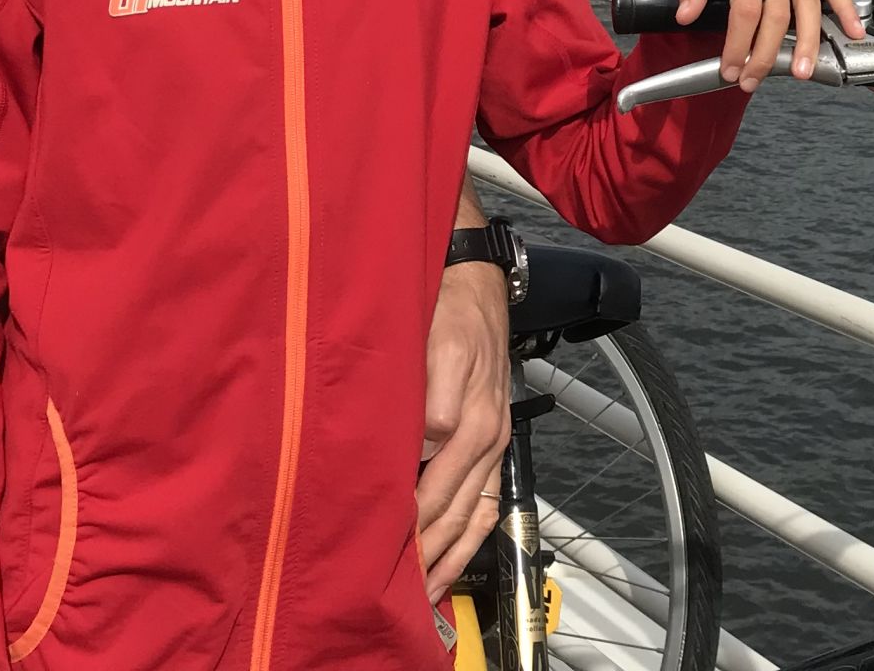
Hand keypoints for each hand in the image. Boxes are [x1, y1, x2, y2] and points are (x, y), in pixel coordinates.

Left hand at [418, 258, 510, 600]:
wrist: (472, 280)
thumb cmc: (448, 309)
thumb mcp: (436, 345)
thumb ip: (434, 399)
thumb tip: (430, 444)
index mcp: (471, 422)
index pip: (433, 494)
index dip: (406, 530)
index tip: (379, 559)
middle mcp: (488, 439)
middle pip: (455, 515)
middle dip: (427, 557)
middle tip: (396, 592)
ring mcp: (494, 443)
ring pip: (474, 517)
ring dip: (451, 558)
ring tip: (426, 594)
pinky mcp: (494, 441)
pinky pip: (488, 503)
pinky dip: (471, 536)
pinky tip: (455, 558)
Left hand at [671, 0, 863, 94]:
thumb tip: (687, 14)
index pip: (745, 7)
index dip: (737, 42)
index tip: (730, 69)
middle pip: (776, 13)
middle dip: (765, 52)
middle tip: (753, 81)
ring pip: (807, 5)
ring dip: (806, 41)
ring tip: (801, 71)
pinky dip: (844, 9)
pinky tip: (851, 32)